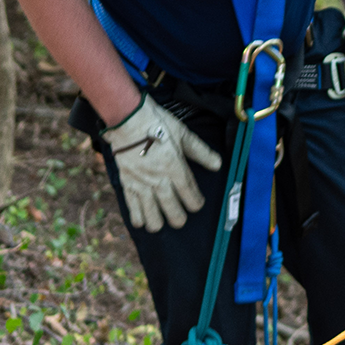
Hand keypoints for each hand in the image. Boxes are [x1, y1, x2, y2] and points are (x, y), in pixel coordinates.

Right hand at [101, 95, 222, 231]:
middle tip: (180, 220)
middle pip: (171, 207)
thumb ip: (201, 152)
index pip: (189, 193)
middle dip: (178, 218)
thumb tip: (218, 165)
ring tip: (161, 225)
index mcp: (175, 167)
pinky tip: (141, 222)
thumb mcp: (184, 134)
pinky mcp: (126, 181)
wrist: (127, 118)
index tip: (197, 205)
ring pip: (150, 211)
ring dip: (157, 221)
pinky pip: (131, 204)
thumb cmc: (157, 124)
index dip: (195, 203)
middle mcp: (158, 179)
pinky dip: (136, 216)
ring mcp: (141, 182)